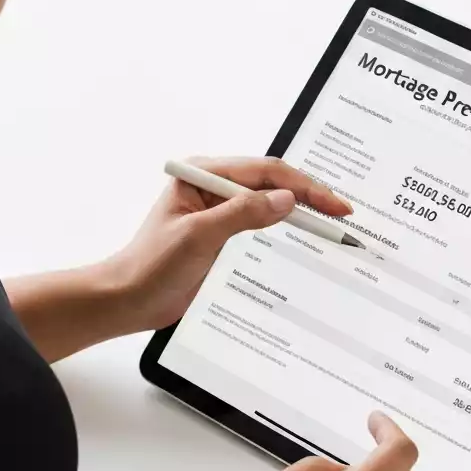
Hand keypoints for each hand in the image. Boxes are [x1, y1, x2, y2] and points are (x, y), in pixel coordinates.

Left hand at [109, 156, 351, 334]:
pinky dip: (285, 227)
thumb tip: (285, 200)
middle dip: (308, 194)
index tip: (331, 203)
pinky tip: (304, 235)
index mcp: (203, 175)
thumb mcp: (198, 236)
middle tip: (342, 213)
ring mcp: (218, 210)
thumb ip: (242, 214)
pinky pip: (261, 223)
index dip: (302, 186)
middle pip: (271, 182)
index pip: (264, 171)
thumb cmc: (150, 265)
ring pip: (270, 202)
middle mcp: (212, 186)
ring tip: (332, 221)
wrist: (129, 299)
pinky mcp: (222, 233)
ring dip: (299, 210)